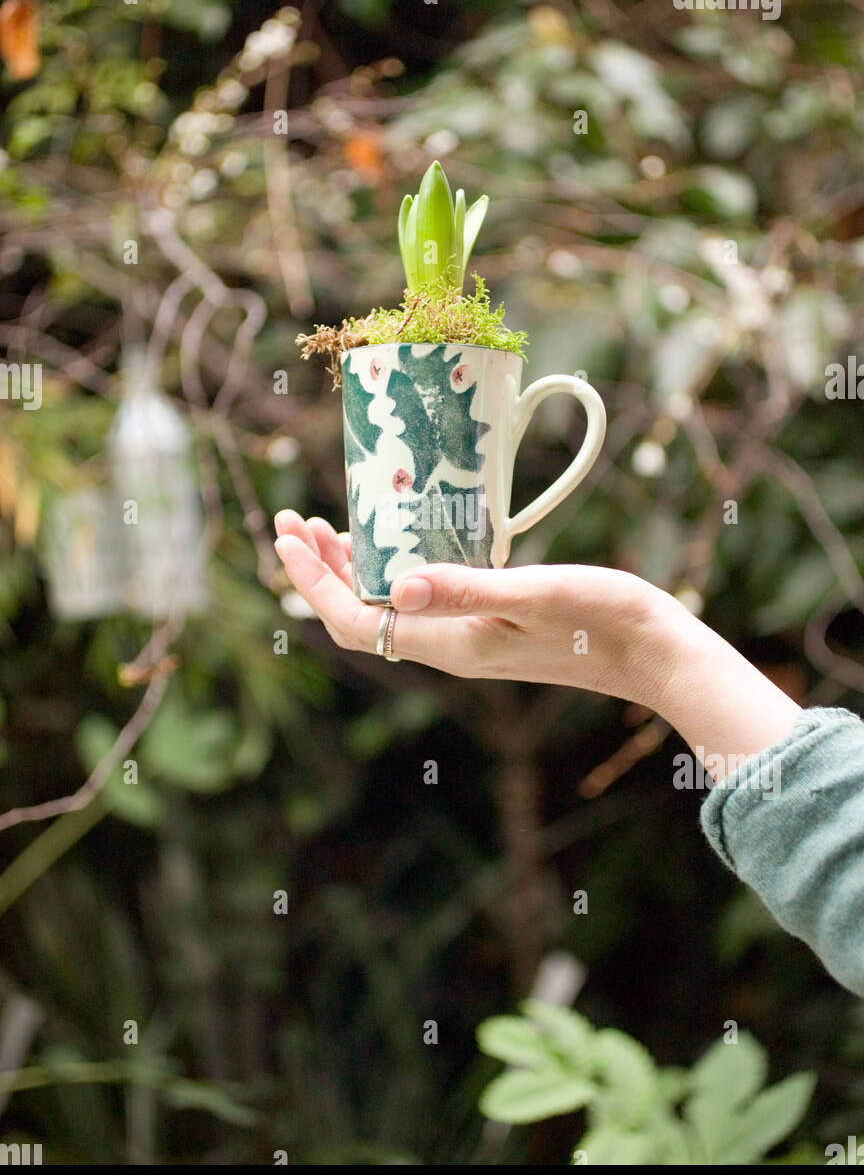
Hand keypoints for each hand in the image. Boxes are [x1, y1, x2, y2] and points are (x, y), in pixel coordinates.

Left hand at [273, 508, 676, 703]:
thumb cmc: (601, 620)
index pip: (355, 620)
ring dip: (350, 569)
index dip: (313, 582)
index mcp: (447, 644)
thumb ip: (467, 589)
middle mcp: (447, 648)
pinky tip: (398, 543)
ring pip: (387, 609)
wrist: (653, 654)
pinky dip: (392, 570)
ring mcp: (466, 640)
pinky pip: (419, 602)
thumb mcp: (534, 593)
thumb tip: (396, 587)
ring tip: (325, 527)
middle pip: (360, 615)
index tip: (286, 535)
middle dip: (318, 570)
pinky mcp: (488, 626)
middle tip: (291, 520)